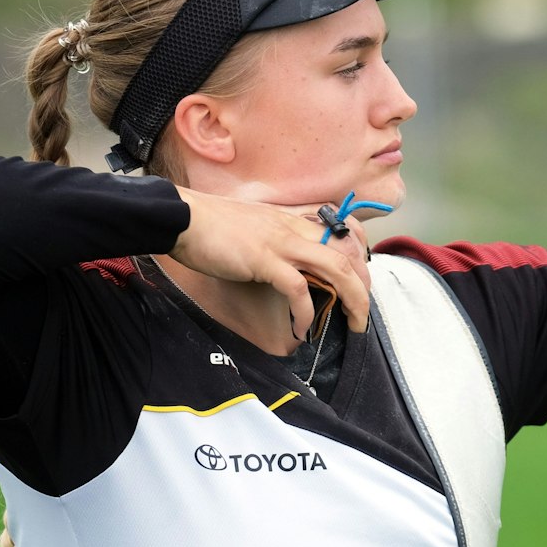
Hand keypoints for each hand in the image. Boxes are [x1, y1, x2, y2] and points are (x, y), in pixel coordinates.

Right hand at [171, 190, 373, 335]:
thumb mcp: (256, 227)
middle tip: (364, 312)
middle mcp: (294, 228)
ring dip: (351, 298)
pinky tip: (304, 328)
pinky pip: (297, 288)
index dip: (360, 257)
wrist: (182, 217)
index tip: (362, 279)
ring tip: (353, 323)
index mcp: (293, 220)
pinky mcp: (264, 260)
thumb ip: (277, 239)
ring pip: (334, 268)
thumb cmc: (212, 226)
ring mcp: (281, 243)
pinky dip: (306, 312)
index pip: (343, 232)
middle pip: (347, 253)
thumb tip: (288, 265)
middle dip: (363, 285)